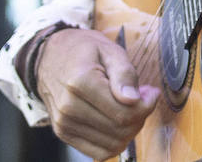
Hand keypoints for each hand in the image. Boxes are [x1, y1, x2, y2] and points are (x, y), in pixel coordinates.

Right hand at [34, 27, 158, 158]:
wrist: (50, 56)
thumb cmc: (82, 50)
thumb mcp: (108, 49)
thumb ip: (124, 73)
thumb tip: (133, 100)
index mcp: (80, 82)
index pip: (124, 113)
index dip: (146, 106)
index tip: (151, 93)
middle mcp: (68, 107)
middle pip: (120, 130)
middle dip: (140, 117)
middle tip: (143, 98)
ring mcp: (63, 123)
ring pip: (112, 144)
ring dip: (129, 130)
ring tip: (129, 107)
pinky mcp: (63, 133)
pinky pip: (98, 152)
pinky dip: (114, 141)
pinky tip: (117, 120)